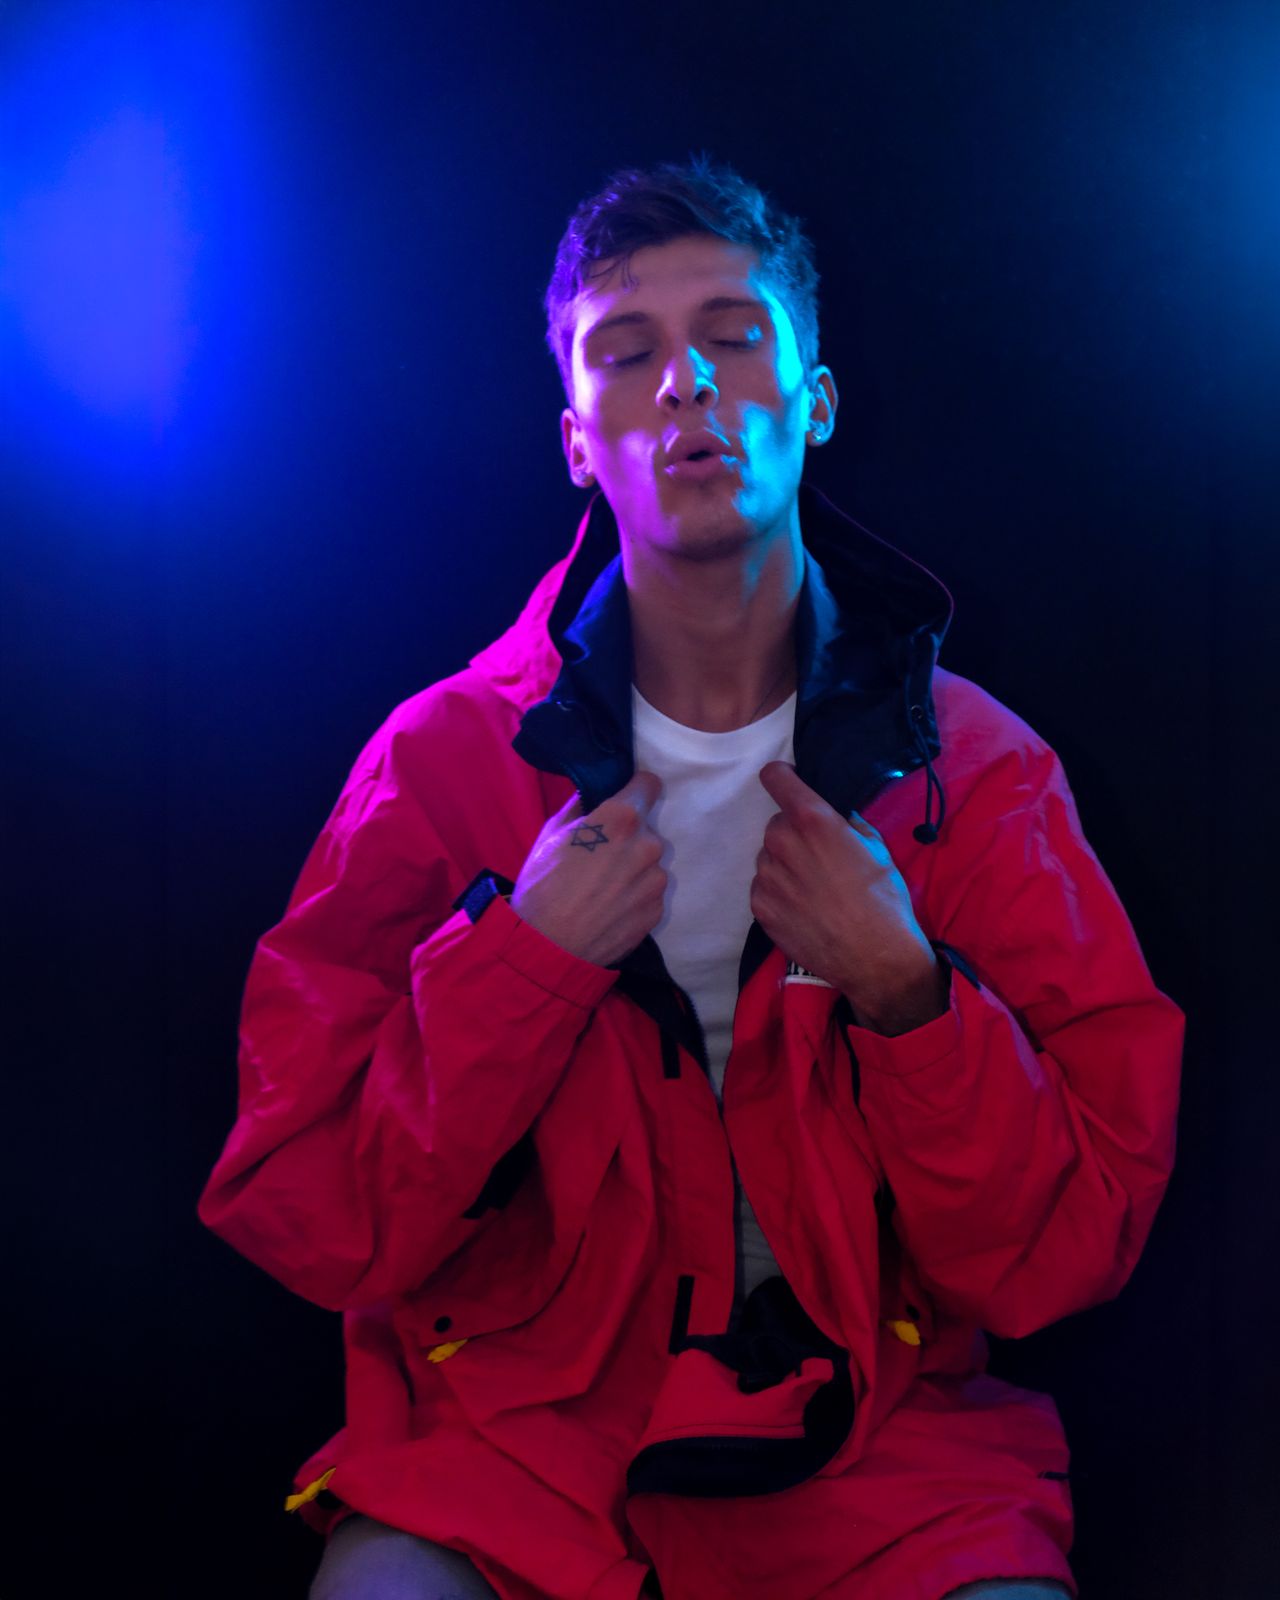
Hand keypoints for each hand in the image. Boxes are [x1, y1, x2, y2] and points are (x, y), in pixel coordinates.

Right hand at [511, 772, 666, 966]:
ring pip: (649, 863)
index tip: (624, 802)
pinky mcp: (657, 911)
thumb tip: (593, 795)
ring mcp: (656, 880)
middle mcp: (648, 845)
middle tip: (600, 857)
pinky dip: (634, 896)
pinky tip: (610, 908)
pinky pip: (649, 892)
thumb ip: (580, 807)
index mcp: (622, 818)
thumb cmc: (541, 886)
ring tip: (603, 889)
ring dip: (633, 869)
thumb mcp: (550, 834)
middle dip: (628, 837)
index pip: (649, 785)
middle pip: (646, 829)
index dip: (635, 791)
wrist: (547, 948)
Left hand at [750, 762, 945, 1031]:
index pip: (775, 777)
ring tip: (814, 889)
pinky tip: (804, 908)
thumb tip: (832, 814)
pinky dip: (778, 892)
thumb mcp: (876, 847)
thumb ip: (845, 822)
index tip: (788, 783)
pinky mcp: (759, 906)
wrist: (874, 957)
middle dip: (794, 834)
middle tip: (819, 857)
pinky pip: (764, 887)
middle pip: (777, 824)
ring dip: (785, 865)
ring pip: (769, 857)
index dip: (782, 777)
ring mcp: (766, 876)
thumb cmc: (883, 898)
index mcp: (812, 819)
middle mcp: (781, 842)